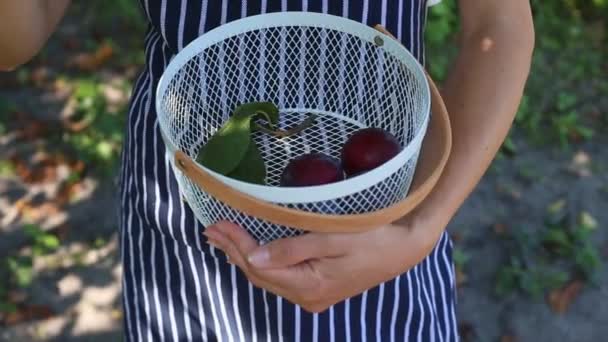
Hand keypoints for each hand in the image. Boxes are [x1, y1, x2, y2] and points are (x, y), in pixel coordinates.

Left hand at [203, 212, 445, 312]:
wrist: (405, 248)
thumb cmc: (374, 237)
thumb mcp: (333, 238)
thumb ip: (292, 249)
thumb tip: (254, 258)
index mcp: (309, 285)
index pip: (261, 265)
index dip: (237, 244)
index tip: (217, 224)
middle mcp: (307, 297)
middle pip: (260, 274)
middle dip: (233, 251)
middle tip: (210, 230)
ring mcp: (313, 297)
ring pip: (268, 278)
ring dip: (243, 258)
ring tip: (221, 240)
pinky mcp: (319, 290)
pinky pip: (281, 279)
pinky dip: (262, 264)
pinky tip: (250, 255)